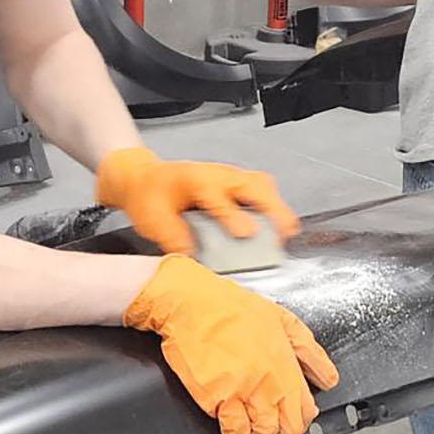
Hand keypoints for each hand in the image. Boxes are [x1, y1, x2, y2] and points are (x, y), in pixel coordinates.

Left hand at [95, 147, 298, 254]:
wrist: (145, 178)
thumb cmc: (150, 196)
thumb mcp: (153, 220)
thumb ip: (174, 238)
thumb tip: (194, 259)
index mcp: (195, 181)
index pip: (218, 199)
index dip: (232, 217)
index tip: (245, 233)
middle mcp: (218, 175)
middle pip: (252, 185)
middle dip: (271, 208)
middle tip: (283, 233)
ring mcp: (230, 176)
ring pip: (262, 184)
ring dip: (276, 206)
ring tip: (287, 232)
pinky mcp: (236, 183)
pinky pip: (261, 188)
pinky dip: (273, 204)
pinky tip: (278, 225)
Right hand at [124, 255, 340, 433]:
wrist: (191, 303)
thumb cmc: (230, 306)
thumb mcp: (282, 319)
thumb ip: (308, 350)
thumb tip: (327, 376)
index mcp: (285, 364)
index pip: (305, 409)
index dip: (302, 425)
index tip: (296, 430)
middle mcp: (268, 382)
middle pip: (287, 428)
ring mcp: (243, 392)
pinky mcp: (217, 399)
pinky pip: (234, 433)